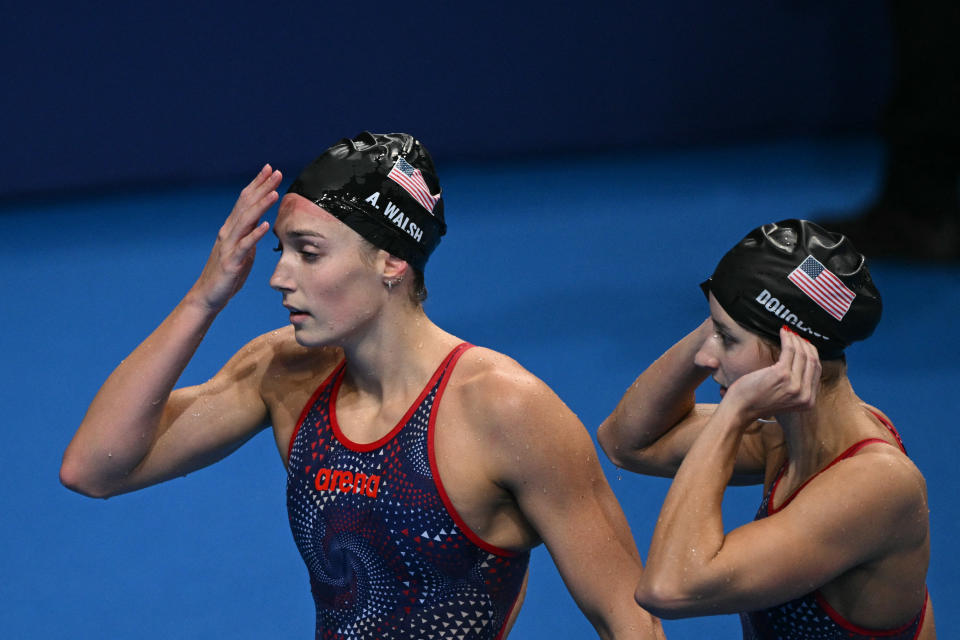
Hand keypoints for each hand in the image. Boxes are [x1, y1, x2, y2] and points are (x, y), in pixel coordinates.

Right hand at [191, 165, 281, 310]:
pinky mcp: (231, 262)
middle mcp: (229, 232)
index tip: (270, 169)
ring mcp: (228, 246)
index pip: (246, 201)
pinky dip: (254, 234)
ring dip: (260, 206)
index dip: (258, 184)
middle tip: (276, 171)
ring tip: (274, 193)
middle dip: (262, 187)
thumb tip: (261, 224)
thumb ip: (249, 236)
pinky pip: (244, 246)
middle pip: (246, 205)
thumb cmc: (227, 275)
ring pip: (245, 221)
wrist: (208, 296)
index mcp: (232, 229)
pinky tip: (266, 225)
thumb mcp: (243, 251)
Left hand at [723, 326, 820, 420]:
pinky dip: (787, 339)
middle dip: (805, 345)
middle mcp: (804, 394)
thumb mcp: (785, 397)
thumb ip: (797, 386)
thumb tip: (804, 360)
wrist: (741, 408)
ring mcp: (794, 385)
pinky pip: (790, 350)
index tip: (805, 344)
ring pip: (802, 354)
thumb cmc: (758, 400)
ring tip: (789, 333)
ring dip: (796, 340)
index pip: (816, 371)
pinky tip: (783, 332)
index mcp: (808, 401)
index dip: (812, 353)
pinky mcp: (782, 374)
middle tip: (797, 336)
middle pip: (812, 361)